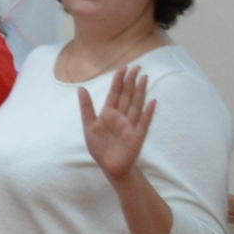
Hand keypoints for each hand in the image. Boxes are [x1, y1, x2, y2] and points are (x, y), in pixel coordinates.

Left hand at [79, 63, 156, 183]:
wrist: (110, 166)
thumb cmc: (100, 147)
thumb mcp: (89, 126)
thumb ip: (86, 108)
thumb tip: (81, 88)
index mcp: (109, 113)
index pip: (115, 93)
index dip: (119, 81)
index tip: (123, 67)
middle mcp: (121, 117)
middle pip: (127, 96)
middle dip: (131, 82)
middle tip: (138, 67)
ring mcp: (130, 125)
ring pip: (136, 105)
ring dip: (141, 92)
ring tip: (145, 78)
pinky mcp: (137, 136)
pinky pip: (143, 123)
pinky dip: (148, 113)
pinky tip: (153, 102)